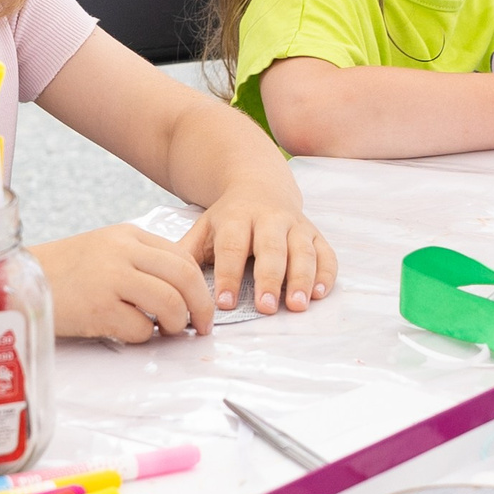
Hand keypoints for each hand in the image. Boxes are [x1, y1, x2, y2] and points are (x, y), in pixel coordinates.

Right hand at [35, 225, 214, 342]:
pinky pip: (141, 328)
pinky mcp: (98, 308)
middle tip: (199, 326)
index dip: (200, 286)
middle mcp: (122, 251)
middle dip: (201, 307)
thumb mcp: (105, 251)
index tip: (201, 306)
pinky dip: (143, 337)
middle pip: (185, 277)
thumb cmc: (63, 273)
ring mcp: (110, 278)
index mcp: (128, 235)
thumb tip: (182, 293)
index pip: (183, 258)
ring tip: (163, 331)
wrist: (13, 281)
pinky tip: (129, 332)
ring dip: (175, 324)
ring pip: (170, 303)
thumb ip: (141, 262)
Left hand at [179, 183, 337, 316]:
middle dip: (269, 278)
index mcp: (237, 217)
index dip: (228, 275)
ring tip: (297, 305)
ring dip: (302, 279)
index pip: (232, 247)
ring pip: (303, 251)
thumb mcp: (203, 228)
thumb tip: (167, 283)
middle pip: (271, 248)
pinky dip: (326, 274)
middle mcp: (270, 219)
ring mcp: (296, 226)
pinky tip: (319, 294)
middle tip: (266, 308)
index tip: (224, 304)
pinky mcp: (315, 234)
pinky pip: (326, 253)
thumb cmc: (228, 219)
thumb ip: (187, 254)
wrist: (260, 185)